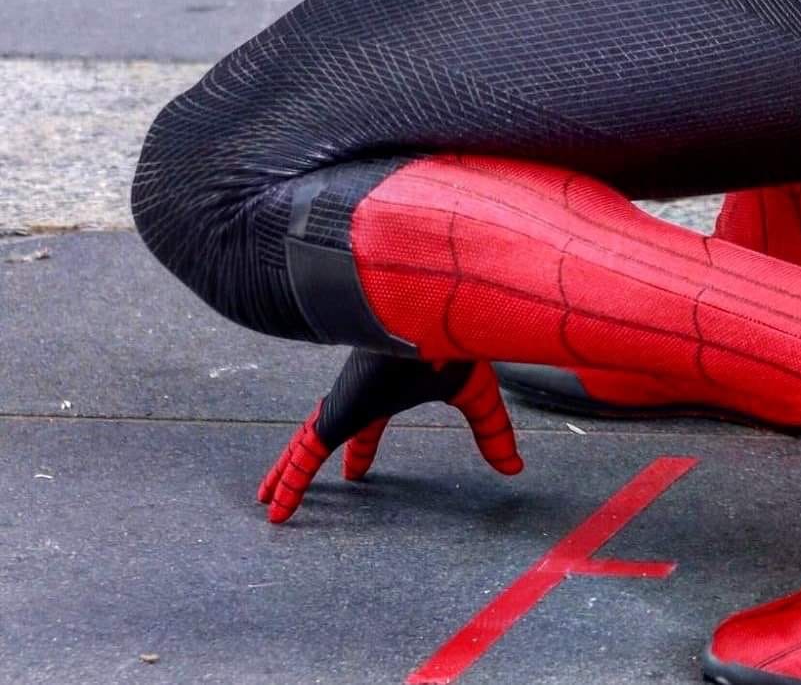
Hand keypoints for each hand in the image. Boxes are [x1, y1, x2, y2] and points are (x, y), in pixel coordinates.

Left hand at [258, 351, 521, 522]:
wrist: (430, 312)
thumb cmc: (453, 340)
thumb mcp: (477, 396)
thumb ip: (491, 431)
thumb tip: (516, 467)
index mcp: (387, 390)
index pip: (370, 424)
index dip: (364, 447)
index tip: (356, 471)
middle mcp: (359, 394)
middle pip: (331, 428)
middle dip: (319, 452)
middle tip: (301, 481)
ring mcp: (343, 401)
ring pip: (305, 442)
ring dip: (284, 471)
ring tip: (264, 499)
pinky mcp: (336, 411)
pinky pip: (304, 454)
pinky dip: (289, 482)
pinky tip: (275, 510)